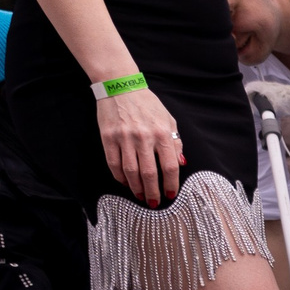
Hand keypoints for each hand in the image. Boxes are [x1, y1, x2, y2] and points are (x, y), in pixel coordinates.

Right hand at [96, 84, 180, 206]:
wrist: (121, 87)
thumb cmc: (148, 105)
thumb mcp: (169, 120)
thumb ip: (176, 142)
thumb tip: (181, 164)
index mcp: (162, 133)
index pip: (170, 166)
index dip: (171, 184)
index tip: (171, 194)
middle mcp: (144, 137)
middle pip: (149, 173)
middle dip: (153, 192)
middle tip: (154, 202)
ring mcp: (124, 138)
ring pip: (130, 171)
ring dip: (136, 187)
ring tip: (140, 196)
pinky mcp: (108, 137)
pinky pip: (113, 163)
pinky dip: (119, 176)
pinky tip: (125, 183)